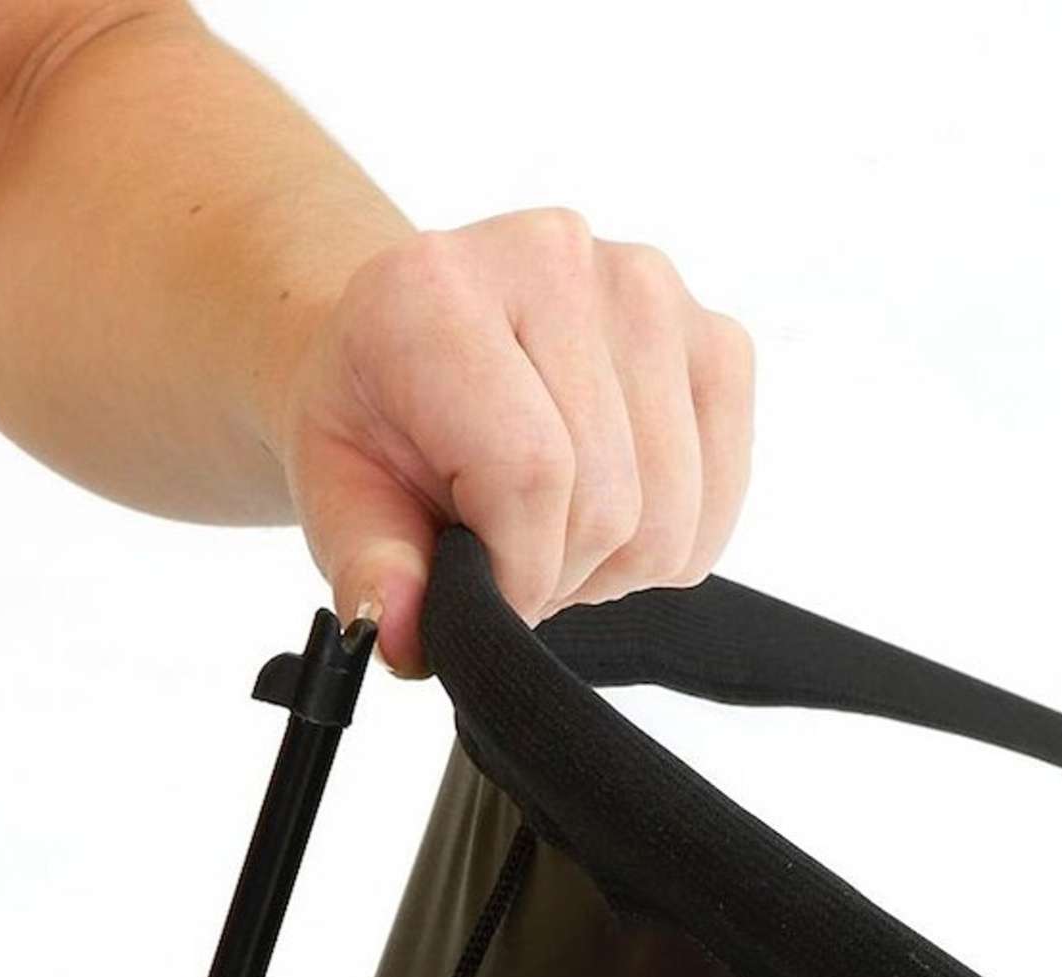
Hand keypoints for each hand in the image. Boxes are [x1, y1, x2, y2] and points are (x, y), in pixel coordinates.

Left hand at [273, 208, 755, 674]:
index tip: (493, 600)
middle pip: (611, 502)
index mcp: (436, 290)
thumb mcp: (336, 491)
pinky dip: (675, 539)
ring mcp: (648, 289)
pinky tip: (617, 509)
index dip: (521, 573)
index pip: (531, 472)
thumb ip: (367, 563)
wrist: (420, 342)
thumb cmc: (383, 419)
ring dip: (619, 562)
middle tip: (517, 558)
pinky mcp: (715, 335)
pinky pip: (725, 493)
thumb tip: (398, 632)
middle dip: (564, 572)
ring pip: (673, 513)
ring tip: (560, 531)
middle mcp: (553, 258)